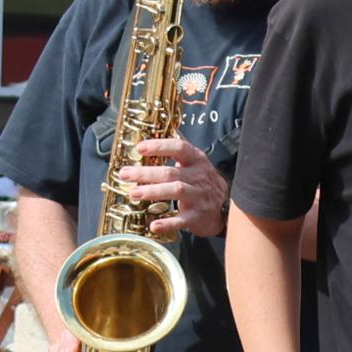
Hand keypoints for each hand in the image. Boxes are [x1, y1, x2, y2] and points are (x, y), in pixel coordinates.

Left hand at [113, 135, 229, 239]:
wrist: (225, 207)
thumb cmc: (203, 181)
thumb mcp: (195, 161)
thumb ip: (179, 147)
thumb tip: (162, 126)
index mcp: (196, 160)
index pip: (179, 148)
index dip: (159, 146)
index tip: (139, 148)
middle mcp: (198, 176)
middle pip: (171, 172)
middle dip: (146, 173)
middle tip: (125, 174)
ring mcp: (198, 197)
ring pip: (176, 192)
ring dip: (153, 192)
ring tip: (133, 193)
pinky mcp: (197, 217)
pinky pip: (181, 220)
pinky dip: (167, 223)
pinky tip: (153, 225)